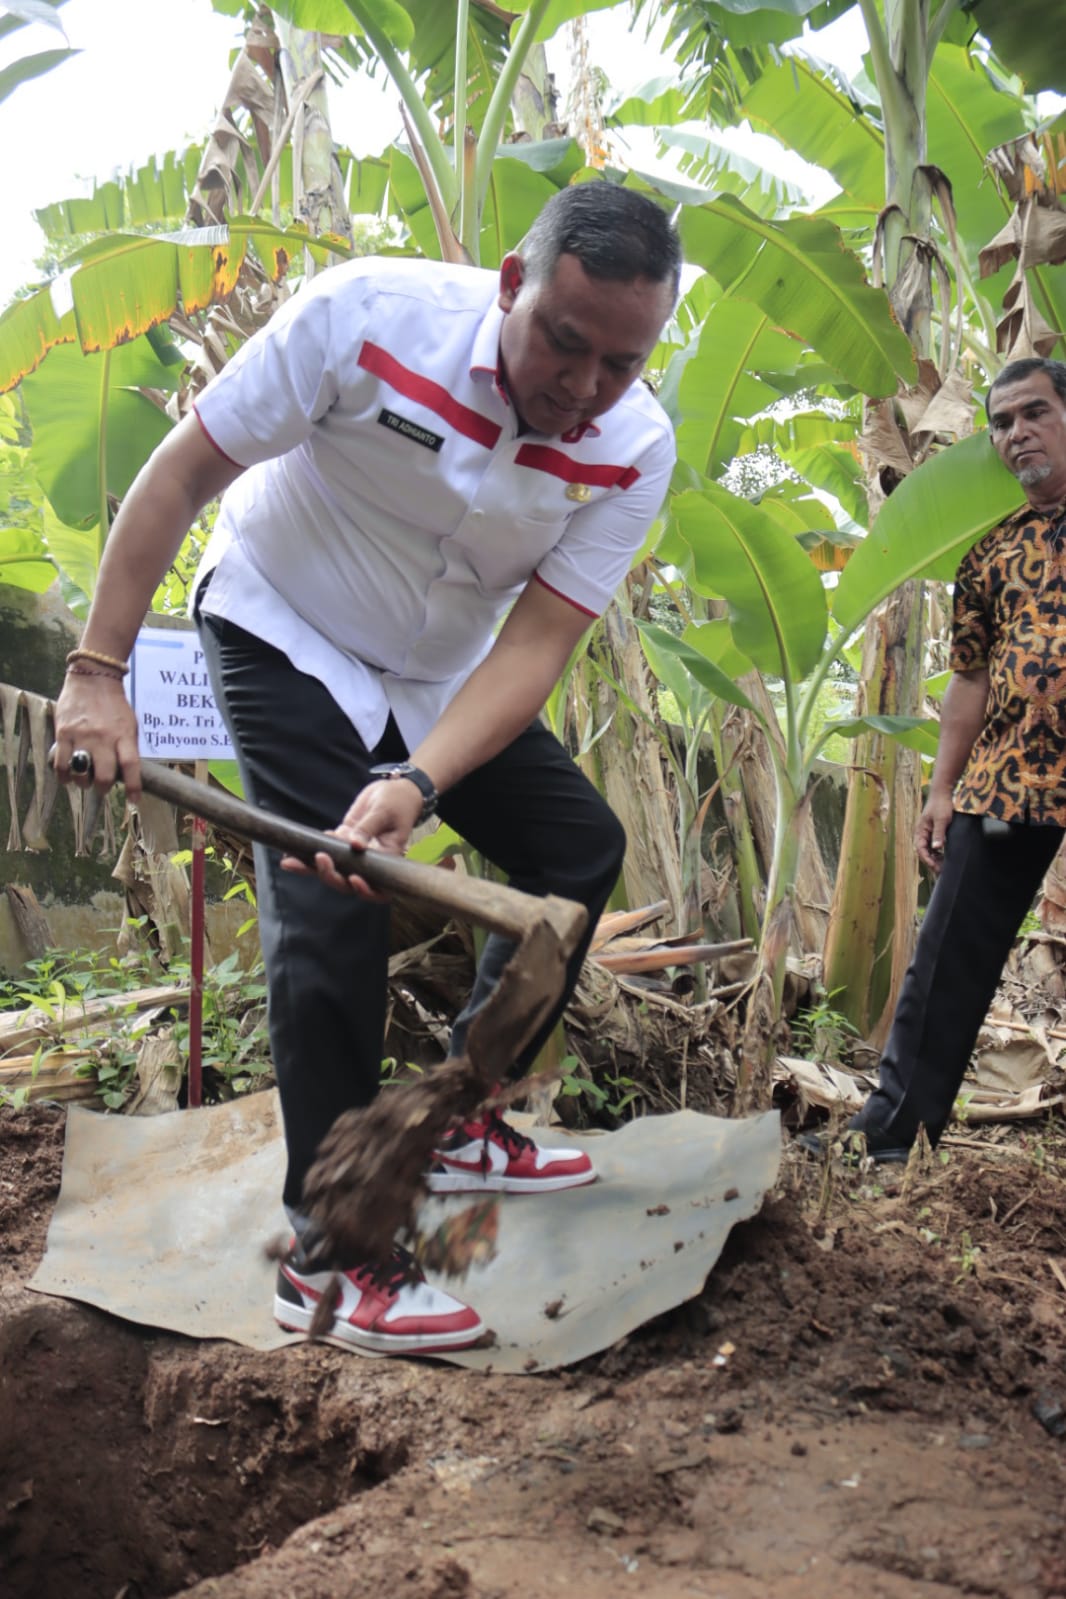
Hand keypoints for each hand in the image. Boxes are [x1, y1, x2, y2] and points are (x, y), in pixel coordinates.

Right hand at [52, 674, 141, 798]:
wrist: (93, 678)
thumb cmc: (114, 704)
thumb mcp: (130, 723)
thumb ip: (128, 746)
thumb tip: (125, 774)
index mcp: (124, 735)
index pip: (131, 766)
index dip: (133, 787)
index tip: (133, 801)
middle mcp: (104, 737)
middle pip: (105, 774)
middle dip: (103, 788)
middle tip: (102, 788)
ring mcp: (83, 736)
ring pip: (82, 772)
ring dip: (83, 782)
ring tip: (84, 779)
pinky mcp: (64, 733)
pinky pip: (61, 763)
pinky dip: (64, 775)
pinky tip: (67, 777)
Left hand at [281, 776, 423, 898]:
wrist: (396, 789)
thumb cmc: (399, 801)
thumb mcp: (384, 812)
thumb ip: (368, 828)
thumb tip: (355, 844)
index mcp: (388, 859)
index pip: (377, 886)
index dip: (364, 889)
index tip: (352, 878)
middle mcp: (371, 862)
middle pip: (348, 880)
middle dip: (330, 875)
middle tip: (318, 859)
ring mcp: (355, 853)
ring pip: (334, 868)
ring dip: (311, 867)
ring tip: (290, 862)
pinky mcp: (345, 840)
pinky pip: (328, 850)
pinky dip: (312, 850)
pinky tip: (297, 849)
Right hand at [915, 790, 953, 873]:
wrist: (943, 792)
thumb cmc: (941, 805)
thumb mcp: (941, 819)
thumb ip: (938, 833)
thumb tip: (937, 848)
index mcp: (920, 831)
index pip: (920, 850)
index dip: (928, 860)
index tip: (936, 867)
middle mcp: (922, 833)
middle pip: (924, 852)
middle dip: (931, 862)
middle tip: (941, 871)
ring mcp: (927, 833)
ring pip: (928, 850)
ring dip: (935, 858)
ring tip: (944, 866)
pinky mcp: (933, 831)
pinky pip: (933, 845)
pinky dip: (938, 852)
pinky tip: (945, 856)